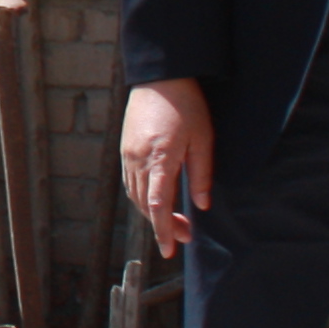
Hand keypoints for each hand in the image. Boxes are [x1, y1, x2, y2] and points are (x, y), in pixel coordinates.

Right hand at [122, 79, 214, 256]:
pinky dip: (143, 198)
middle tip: (185, 235)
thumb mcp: (203, 139)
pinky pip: (130, 183)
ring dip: (153, 214)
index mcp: (160, 158)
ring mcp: (128, 155)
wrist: (161, 77)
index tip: (171, 250)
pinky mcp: (125, 149)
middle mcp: (138, 160)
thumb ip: (202, 174)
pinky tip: (157, 201)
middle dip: (163, 225)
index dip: (163, 231)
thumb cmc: (187, 106)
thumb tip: (202, 205)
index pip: (159, 205)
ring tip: (174, 221)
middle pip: (146, 205)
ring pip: (136, 196)